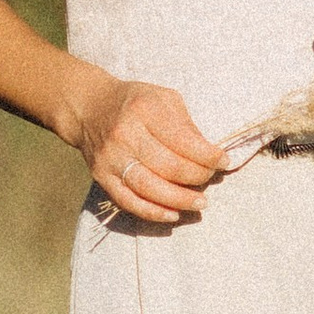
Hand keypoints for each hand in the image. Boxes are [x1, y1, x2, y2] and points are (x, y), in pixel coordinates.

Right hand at [75, 76, 221, 224]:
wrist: (89, 107)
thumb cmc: (135, 102)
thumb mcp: (164, 99)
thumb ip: (186, 124)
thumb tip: (209, 154)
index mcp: (145, 110)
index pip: (183, 140)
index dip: (208, 155)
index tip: (224, 162)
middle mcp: (125, 134)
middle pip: (168, 166)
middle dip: (197, 177)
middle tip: (211, 180)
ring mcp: (111, 158)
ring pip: (149, 188)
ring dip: (179, 199)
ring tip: (200, 203)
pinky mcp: (102, 176)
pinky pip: (129, 201)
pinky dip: (153, 212)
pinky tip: (173, 215)